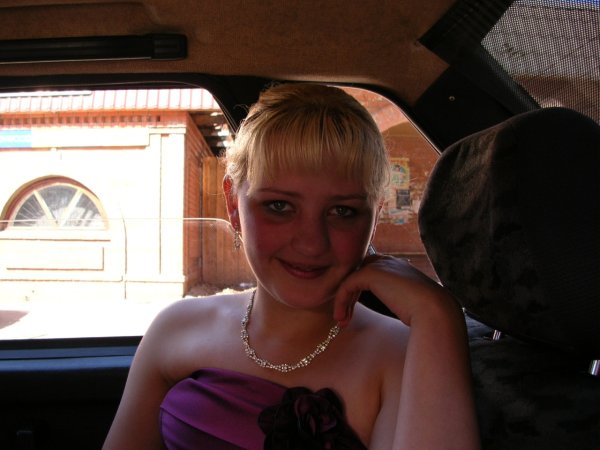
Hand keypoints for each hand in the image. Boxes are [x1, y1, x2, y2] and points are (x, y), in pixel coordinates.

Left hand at [333, 254, 458, 327]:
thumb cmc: (427, 312)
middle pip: (356, 273)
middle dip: (347, 295)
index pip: (369, 272)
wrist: (434, 310)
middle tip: (343, 317)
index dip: (358, 291)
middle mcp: (388, 261)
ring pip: (350, 280)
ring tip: (341, 321)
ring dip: (342, 301)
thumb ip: (396, 298)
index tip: (353, 312)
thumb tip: (392, 308)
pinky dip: (341, 301)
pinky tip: (342, 318)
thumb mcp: (409, 301)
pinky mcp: (371, 273)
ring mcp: (379, 265)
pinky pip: (347, 285)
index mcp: (398, 266)